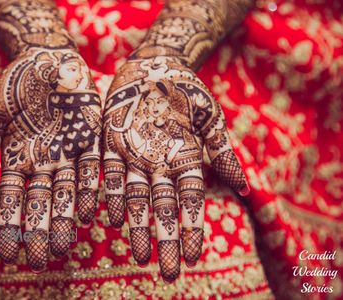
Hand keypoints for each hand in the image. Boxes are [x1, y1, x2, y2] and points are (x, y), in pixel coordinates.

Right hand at [0, 47, 101, 271]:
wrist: (48, 58)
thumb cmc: (16, 84)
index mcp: (18, 158)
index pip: (11, 199)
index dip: (9, 226)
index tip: (8, 253)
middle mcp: (44, 162)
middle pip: (42, 203)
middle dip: (41, 230)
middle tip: (42, 260)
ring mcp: (69, 154)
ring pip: (67, 193)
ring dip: (66, 219)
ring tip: (65, 246)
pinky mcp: (91, 141)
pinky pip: (91, 170)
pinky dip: (89, 191)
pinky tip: (88, 213)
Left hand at [103, 56, 248, 281]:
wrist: (154, 65)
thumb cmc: (187, 89)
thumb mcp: (209, 117)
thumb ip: (222, 151)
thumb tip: (245, 189)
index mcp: (184, 160)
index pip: (190, 202)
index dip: (191, 228)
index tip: (192, 257)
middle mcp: (159, 166)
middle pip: (163, 208)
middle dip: (165, 239)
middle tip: (166, 272)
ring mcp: (134, 157)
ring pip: (134, 198)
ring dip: (137, 227)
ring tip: (140, 256)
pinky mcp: (111, 144)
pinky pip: (108, 174)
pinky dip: (108, 195)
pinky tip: (108, 218)